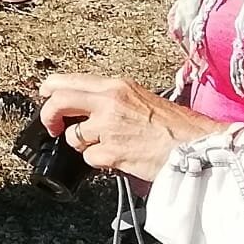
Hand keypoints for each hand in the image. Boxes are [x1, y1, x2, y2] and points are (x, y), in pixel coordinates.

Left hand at [36, 72, 220, 182]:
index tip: (46, 98)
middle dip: (49, 116)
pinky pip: (90, 159)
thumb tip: (85, 105)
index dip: (50, 91)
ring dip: (84, 144)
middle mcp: (108, 103)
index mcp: (116, 86)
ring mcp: (108, 128)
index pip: (67, 81)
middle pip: (58, 103)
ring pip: (73, 137)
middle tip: (54, 127)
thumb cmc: (177, 126)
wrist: (197, 147)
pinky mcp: (112, 153)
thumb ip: (111, 99)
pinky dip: (100, 162)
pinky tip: (118, 158)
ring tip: (107, 145)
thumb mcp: (140, 98)